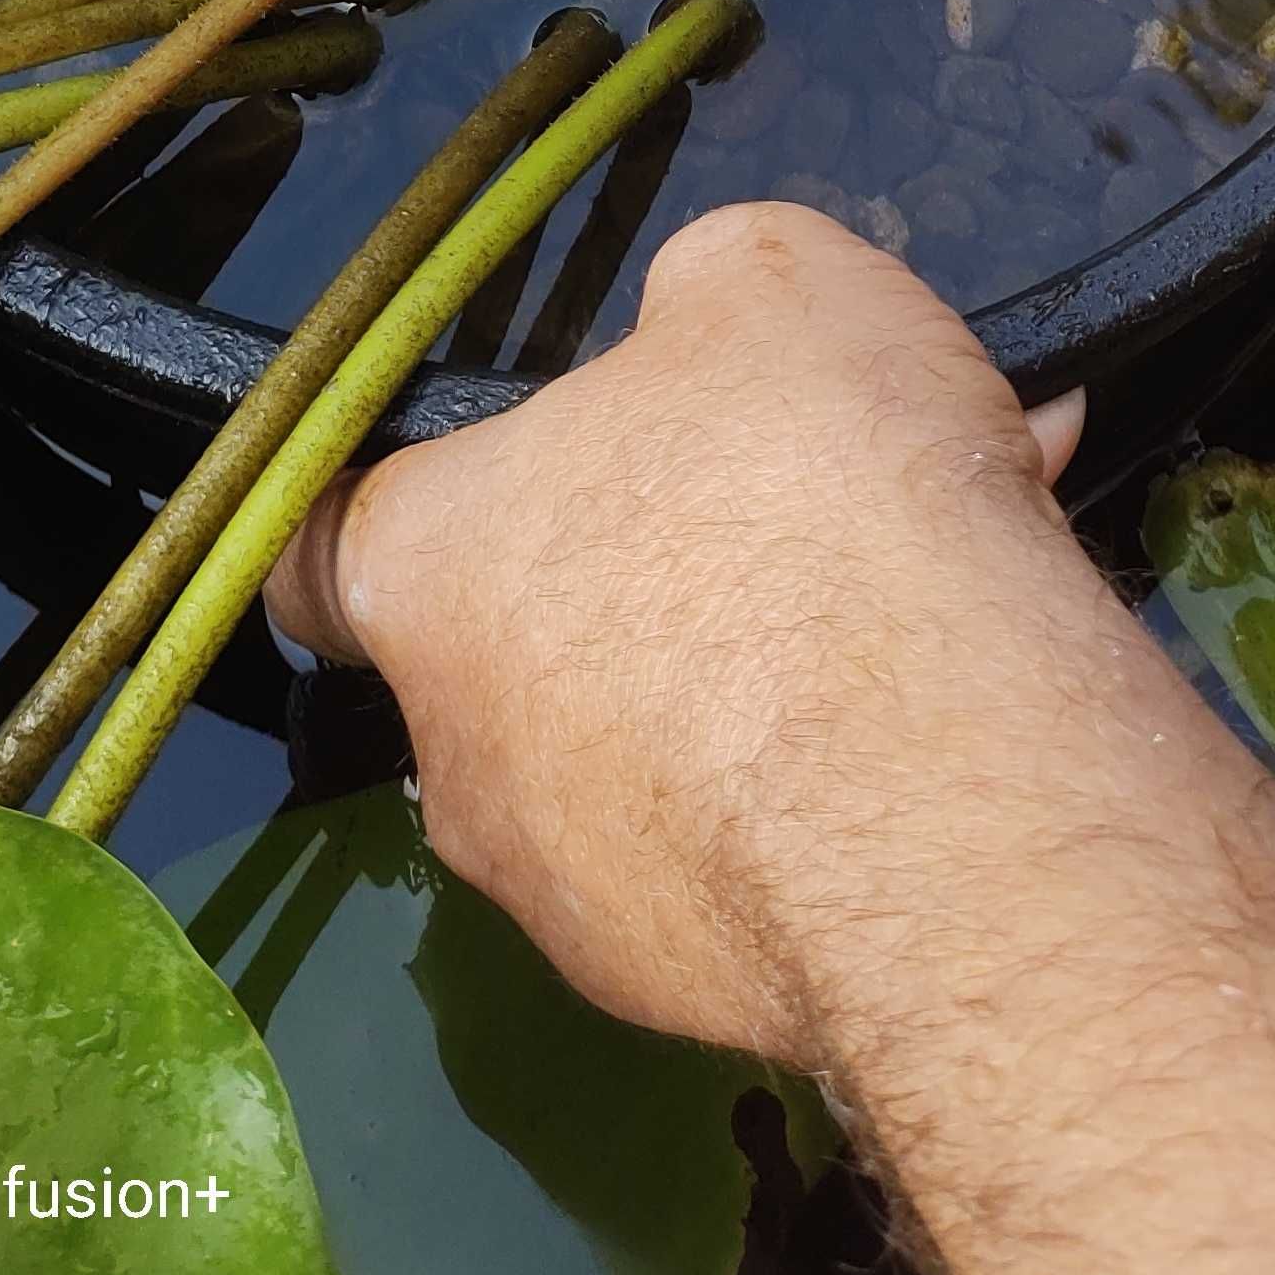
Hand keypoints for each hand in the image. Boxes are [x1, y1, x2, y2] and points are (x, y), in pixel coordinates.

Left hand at [269, 199, 1092, 1060]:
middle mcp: (460, 756)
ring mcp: (573, 905)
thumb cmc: (818, 498)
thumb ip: (697, 299)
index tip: (497, 481)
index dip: (398, 500)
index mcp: (425, 566)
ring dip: (773, 684)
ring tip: (931, 604)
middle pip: (524, 651)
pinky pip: (755, 868)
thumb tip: (700, 336)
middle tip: (810, 515)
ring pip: (659, 765)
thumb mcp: (766, 280)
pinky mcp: (699, 995)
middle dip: (661, 580)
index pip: (315, 546)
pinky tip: (959, 725)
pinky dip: (837, 799)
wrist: (960, 796)